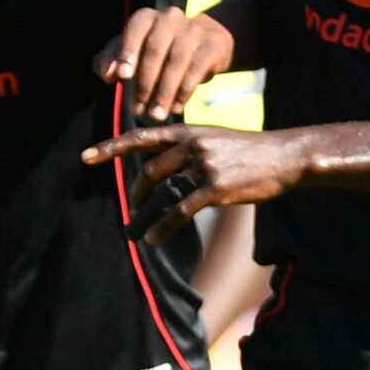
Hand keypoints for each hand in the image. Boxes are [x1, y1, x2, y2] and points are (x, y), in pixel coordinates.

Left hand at [82, 125, 309, 244]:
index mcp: (187, 132)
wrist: (283, 157)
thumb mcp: (212, 138)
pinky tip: (152, 238)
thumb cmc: (247, 150)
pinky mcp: (215, 188)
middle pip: (148, 171)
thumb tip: (156, 166)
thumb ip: (184, 148)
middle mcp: (191, 146)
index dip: (111, 147)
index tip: (86, 156)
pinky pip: (179, 210)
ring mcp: (203, 166)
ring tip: (134, 232)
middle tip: (131, 207)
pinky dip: (162, 226)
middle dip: (135, 193)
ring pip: (161, 193)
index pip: (140, 136)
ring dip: (144, 215)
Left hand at [96, 6, 234, 123]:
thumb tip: (107, 74)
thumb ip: (112, 59)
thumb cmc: (157, 49)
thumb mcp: (132, 51)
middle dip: (144, 82)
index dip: (127, 52)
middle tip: (138, 109)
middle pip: (155, 50)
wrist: (204, 42)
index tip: (122, 77)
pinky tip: (175, 107)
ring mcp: (193, 30)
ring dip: (164, 92)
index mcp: (146, 18)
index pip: (135, 29)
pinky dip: (184, 90)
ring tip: (156, 114)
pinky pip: (196, 69)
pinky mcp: (212, 45)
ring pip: (177, 61)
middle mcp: (170, 18)